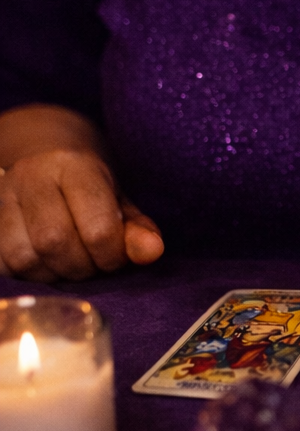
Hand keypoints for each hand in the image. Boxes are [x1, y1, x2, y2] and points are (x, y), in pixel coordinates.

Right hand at [0, 149, 163, 281]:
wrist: (44, 155)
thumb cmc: (89, 185)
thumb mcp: (119, 199)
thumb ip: (136, 227)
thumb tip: (153, 252)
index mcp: (75, 166)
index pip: (96, 225)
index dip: (112, 253)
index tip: (118, 257)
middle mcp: (33, 177)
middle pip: (55, 242)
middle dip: (82, 266)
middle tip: (94, 265)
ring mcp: (3, 197)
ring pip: (24, 257)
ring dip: (53, 274)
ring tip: (71, 266)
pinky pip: (3, 265)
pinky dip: (29, 275)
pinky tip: (47, 265)